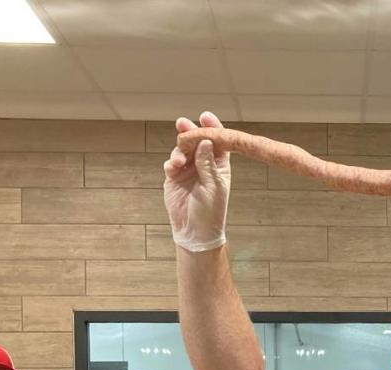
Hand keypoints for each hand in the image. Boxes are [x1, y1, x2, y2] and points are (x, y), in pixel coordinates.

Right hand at [163, 110, 230, 252]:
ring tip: (178, 161)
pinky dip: (171, 163)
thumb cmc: (211, 212)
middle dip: (190, 131)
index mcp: (219, 165)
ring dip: (179, 150)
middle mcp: (204, 164)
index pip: (217, 142)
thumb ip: (208, 164)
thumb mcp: (213, 187)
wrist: (195, 231)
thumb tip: (205, 141)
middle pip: (197, 141)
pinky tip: (172, 168)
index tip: (204, 116)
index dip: (212, 127)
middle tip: (183, 124)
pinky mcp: (174, 177)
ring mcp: (188, 169)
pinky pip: (171, 163)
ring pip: (182, 150)